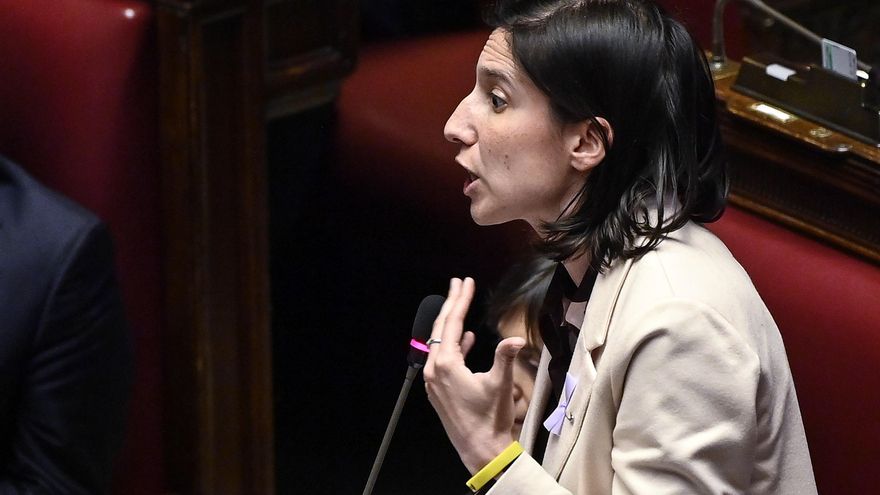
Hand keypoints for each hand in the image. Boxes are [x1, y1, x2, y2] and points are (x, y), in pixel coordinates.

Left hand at [423, 277, 525, 473]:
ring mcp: (434, 381)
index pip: (452, 322)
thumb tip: (517, 339)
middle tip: (459, 283)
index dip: (460, 300)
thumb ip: (506, 358)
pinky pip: (442, 359)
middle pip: (441, 328)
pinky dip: (454, 345)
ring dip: (452, 324)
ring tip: (461, 306)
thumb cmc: (489, 419)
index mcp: (446, 364)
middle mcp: (434, 370)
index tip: (465, 282)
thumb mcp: (500, 384)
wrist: (480, 450)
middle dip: (452, 304)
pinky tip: (465, 339)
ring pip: (440, 343)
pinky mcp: (438, 390)